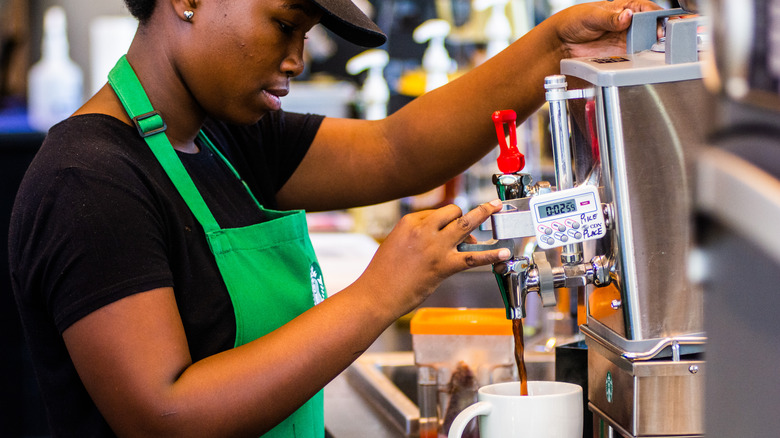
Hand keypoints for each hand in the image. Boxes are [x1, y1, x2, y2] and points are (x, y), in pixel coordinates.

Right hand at [360, 199, 509, 315]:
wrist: (377, 294)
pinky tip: (504, 252)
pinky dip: (490, 254)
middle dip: (466, 212)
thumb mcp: (394, 243)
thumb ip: (415, 235)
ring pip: (465, 224)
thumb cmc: (383, 273)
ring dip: (484, 213)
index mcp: (409, 222)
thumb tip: (438, 236)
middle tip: (483, 211)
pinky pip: (472, 257)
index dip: (446, 220)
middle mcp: (424, 230)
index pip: (435, 212)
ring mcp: (435, 247)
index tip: (450, 229)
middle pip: (452, 211)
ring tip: (496, 207)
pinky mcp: (444, 266)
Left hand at [552, 0, 662, 58]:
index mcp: (624, 8)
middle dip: (660, 30)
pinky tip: (646, 59)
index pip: (647, 9)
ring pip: (647, 42)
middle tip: (662, 35)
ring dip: (654, 45)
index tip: (661, 20)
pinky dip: (642, 58)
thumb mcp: (592, 16)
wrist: (561, 43)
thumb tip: (627, 16)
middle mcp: (628, 24)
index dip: (656, 14)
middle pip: (651, 26)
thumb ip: (610, 17)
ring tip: (659, 48)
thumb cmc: (574, 22)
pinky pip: (635, 57)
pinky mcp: (620, 56)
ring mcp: (625, 40)